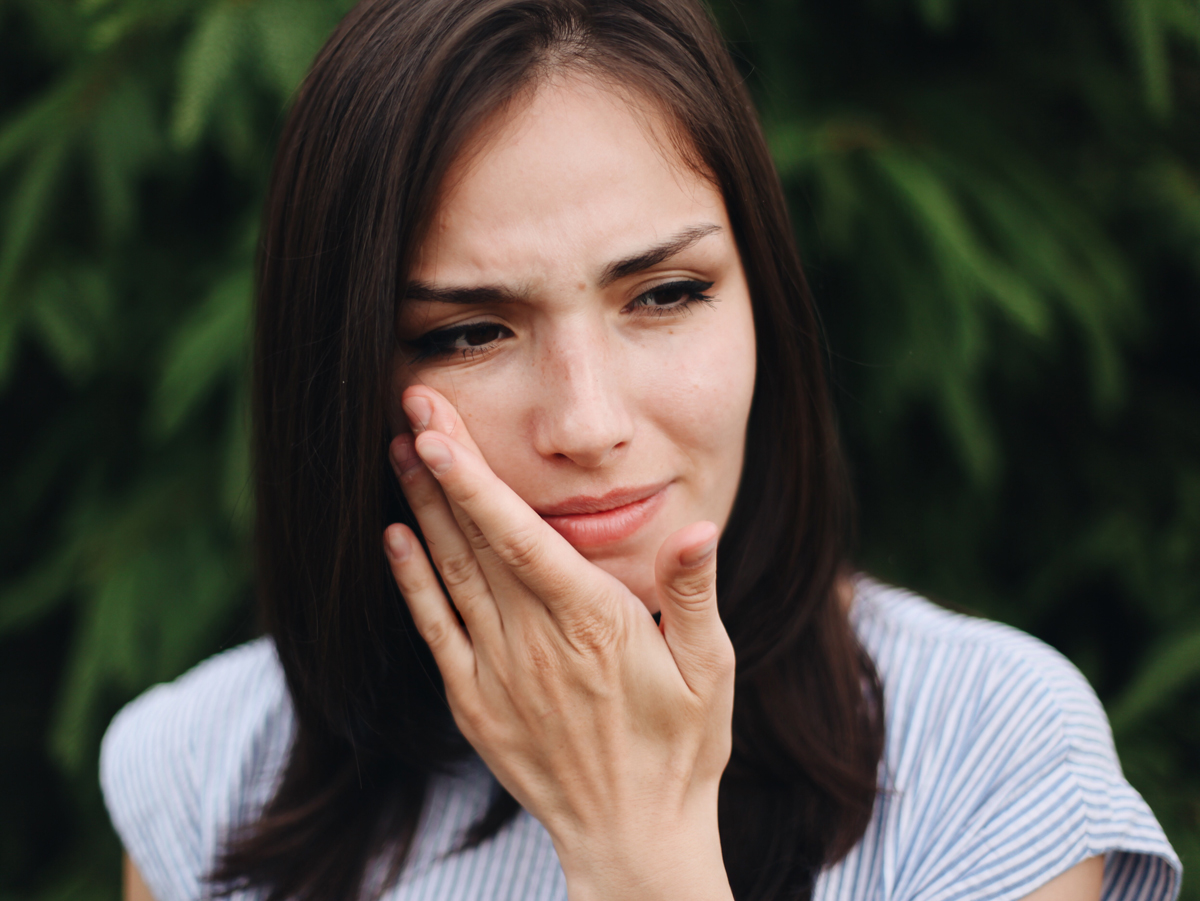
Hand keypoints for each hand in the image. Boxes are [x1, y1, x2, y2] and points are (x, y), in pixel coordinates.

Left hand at [383, 386, 735, 900]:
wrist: (632, 836)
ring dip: (420, 508)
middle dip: (441, 466)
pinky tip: (393, 536)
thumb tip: (699, 528)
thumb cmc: (681, 747)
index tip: (441, 431)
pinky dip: (410, 581)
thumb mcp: (710, 670)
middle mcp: (535, 643)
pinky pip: (433, 630)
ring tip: (399, 448)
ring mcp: (496, 674)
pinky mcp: (473, 702)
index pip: (522, 539)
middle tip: (413, 403)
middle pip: (474, 541)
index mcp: (593, 624)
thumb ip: (695, 594)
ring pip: (448, 574)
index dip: (476, 483)